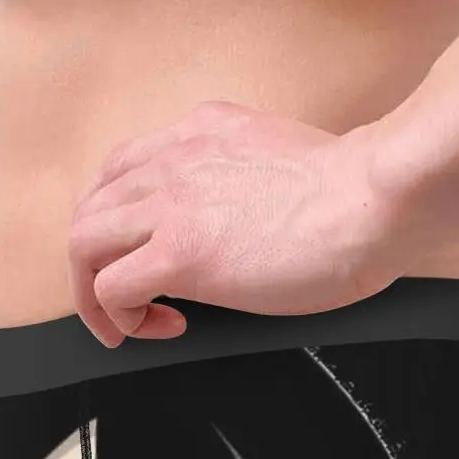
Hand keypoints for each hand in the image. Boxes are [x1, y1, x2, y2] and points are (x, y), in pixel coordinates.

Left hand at [68, 100, 393, 345]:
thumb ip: (243, 178)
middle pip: (89, 207)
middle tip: (123, 300)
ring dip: (96, 293)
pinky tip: (159, 327)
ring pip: (83, 244)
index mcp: (201, 131)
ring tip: (127, 324)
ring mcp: (171, 204)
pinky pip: (110, 288)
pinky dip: (121, 316)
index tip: (138, 252)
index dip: (118, 219)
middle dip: (94, 262)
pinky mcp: (179, 253)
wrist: (375, 199)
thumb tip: (241, 222)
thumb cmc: (354, 192)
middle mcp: (175, 158)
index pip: (121, 168)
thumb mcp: (280, 160)